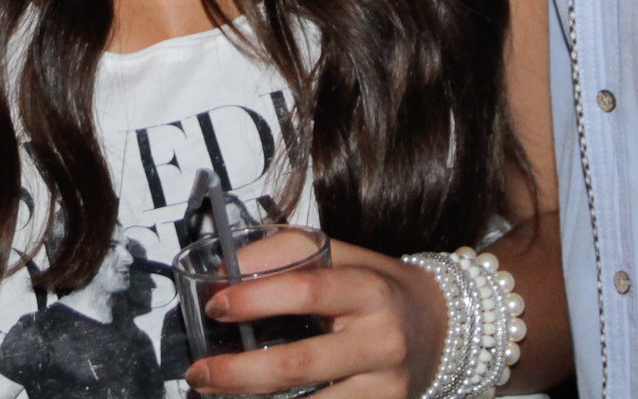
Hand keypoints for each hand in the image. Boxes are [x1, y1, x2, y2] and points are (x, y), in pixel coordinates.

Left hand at [186, 241, 446, 397]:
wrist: (439, 325)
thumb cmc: (375, 286)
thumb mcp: (341, 255)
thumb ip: (285, 252)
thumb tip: (224, 269)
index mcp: (368, 289)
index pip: (306, 291)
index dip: (256, 298)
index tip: (216, 304)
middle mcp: (380, 340)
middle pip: (300, 364)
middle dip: (240, 373)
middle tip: (199, 373)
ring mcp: (385, 385)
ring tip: (216, 393)